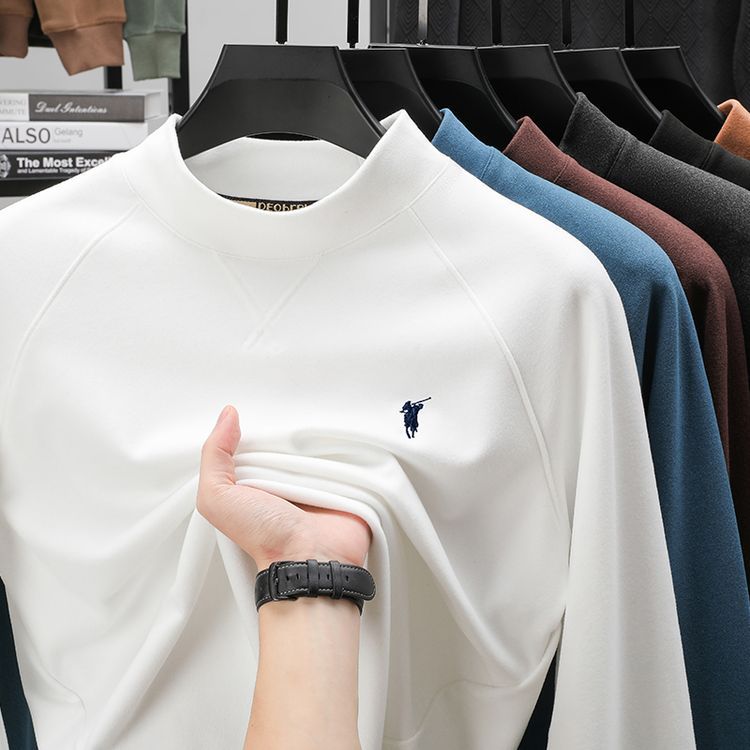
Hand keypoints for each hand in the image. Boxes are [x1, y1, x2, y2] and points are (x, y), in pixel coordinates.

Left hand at [196, 405, 372, 570]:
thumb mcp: (218, 497)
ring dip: (319, 437)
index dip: (255, 428)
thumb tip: (228, 416)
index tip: (257, 414)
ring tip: (318, 427)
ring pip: (318, 444)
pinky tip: (339, 439)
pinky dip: (345, 447)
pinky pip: (347, 455)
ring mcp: (317, 482)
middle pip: (288, 440)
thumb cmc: (265, 535)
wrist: (310, 558)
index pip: (255, 441)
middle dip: (288, 429)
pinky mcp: (346, 483)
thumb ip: (213, 457)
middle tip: (290, 417)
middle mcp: (286, 481)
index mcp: (255, 482)